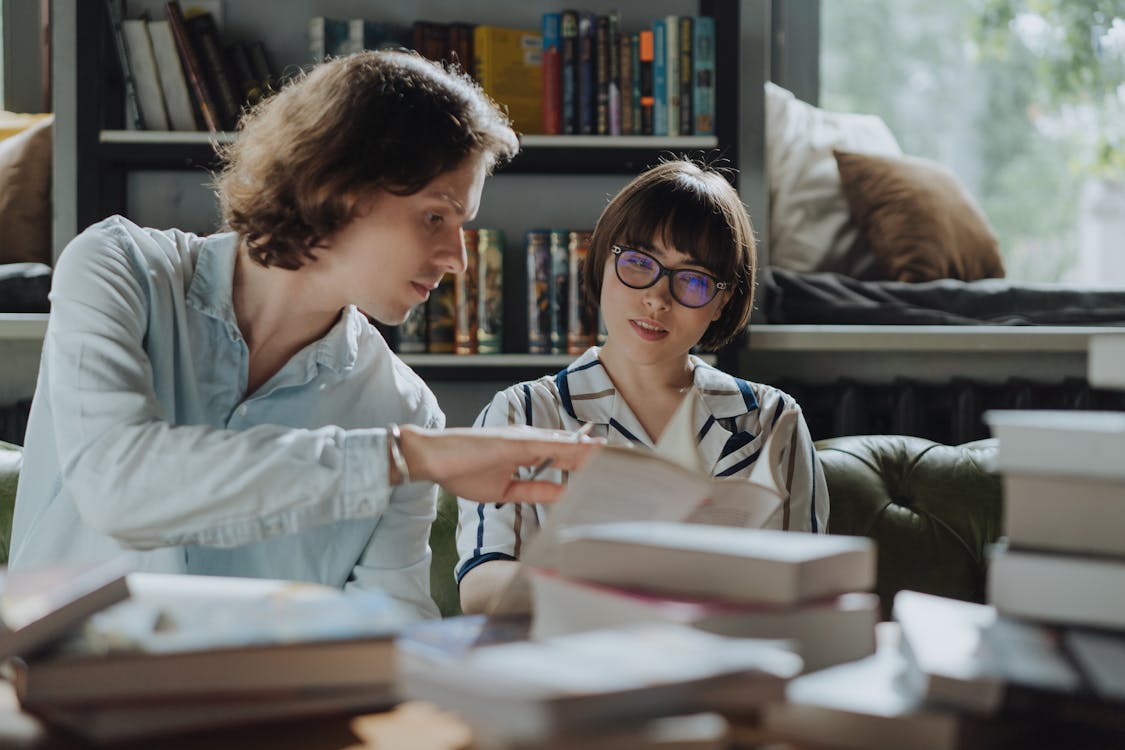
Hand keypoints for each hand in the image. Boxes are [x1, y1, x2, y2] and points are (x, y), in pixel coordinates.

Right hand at [397, 424, 600, 503]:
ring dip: (592, 448)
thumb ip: (534, 490)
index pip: (566, 456)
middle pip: (573, 446)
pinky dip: (571, 447)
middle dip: (599, 452)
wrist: (433, 458)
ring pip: (567, 443)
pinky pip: (550, 444)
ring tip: (619, 452)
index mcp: (527, 451)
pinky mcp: (516, 440)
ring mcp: (524, 438)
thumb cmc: (461, 471)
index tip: (612, 464)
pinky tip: (589, 450)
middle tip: (628, 456)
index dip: (590, 459)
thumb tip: (561, 496)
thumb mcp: (505, 490)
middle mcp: (529, 440)